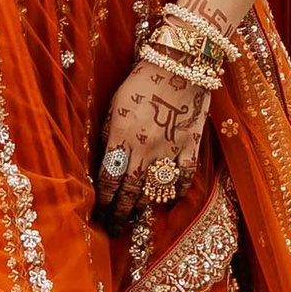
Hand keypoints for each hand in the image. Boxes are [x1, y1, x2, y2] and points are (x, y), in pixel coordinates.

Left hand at [92, 58, 209, 231]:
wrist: (179, 64)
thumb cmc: (141, 80)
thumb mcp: (114, 105)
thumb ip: (109, 135)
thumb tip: (104, 160)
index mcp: (121, 138)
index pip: (108, 178)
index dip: (103, 199)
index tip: (98, 212)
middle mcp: (144, 149)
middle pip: (130, 190)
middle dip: (120, 211)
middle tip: (114, 227)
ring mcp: (169, 149)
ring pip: (156, 188)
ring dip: (145, 205)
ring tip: (136, 217)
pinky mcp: (191, 145)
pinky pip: (185, 175)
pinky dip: (178, 190)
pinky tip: (170, 200)